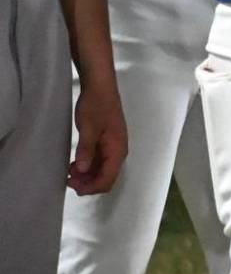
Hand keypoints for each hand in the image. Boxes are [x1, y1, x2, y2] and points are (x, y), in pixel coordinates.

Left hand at [68, 75, 126, 195]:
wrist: (100, 87)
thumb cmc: (96, 106)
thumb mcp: (88, 128)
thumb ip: (86, 150)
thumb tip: (81, 171)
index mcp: (118, 149)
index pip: (108, 177)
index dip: (92, 187)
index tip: (73, 186)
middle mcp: (118, 151)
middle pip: (107, 177)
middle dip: (89, 183)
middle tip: (68, 181)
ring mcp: (113, 147)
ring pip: (102, 170)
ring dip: (87, 176)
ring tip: (69, 174)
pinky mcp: (106, 142)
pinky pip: (99, 161)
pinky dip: (88, 167)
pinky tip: (74, 164)